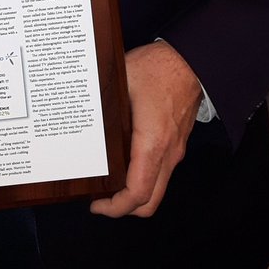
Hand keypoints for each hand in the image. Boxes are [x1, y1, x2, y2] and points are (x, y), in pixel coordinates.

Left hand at [90, 39, 201, 219]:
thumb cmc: (160, 67)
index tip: (96, 204)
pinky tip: (126, 162)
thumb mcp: (121, 80)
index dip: (115, 207)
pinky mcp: (177, 143)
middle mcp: (167, 152)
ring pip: (157, 189)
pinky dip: (144, 178)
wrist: (192, 59)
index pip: (138, 193)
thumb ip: (101, 101)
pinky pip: (161, 173)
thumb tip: (76, 111)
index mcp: (152, 142)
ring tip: (111, 181)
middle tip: (101, 199)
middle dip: (123, 209)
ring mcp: (175, 150)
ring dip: (134, 194)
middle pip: (150, 202)